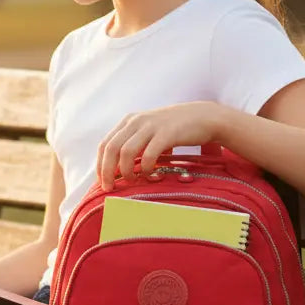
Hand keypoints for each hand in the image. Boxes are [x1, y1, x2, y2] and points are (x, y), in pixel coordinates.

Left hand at [96, 101, 223, 189]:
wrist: (204, 117)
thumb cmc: (175, 129)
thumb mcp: (150, 132)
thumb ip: (135, 145)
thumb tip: (120, 170)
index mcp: (129, 121)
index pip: (105, 144)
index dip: (100, 164)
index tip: (102, 181)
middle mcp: (136, 121)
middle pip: (111, 148)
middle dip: (106, 171)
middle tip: (109, 188)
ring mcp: (151, 126)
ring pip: (126, 151)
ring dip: (125, 170)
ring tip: (131, 181)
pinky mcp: (166, 133)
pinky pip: (149, 154)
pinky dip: (146, 168)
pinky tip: (150, 175)